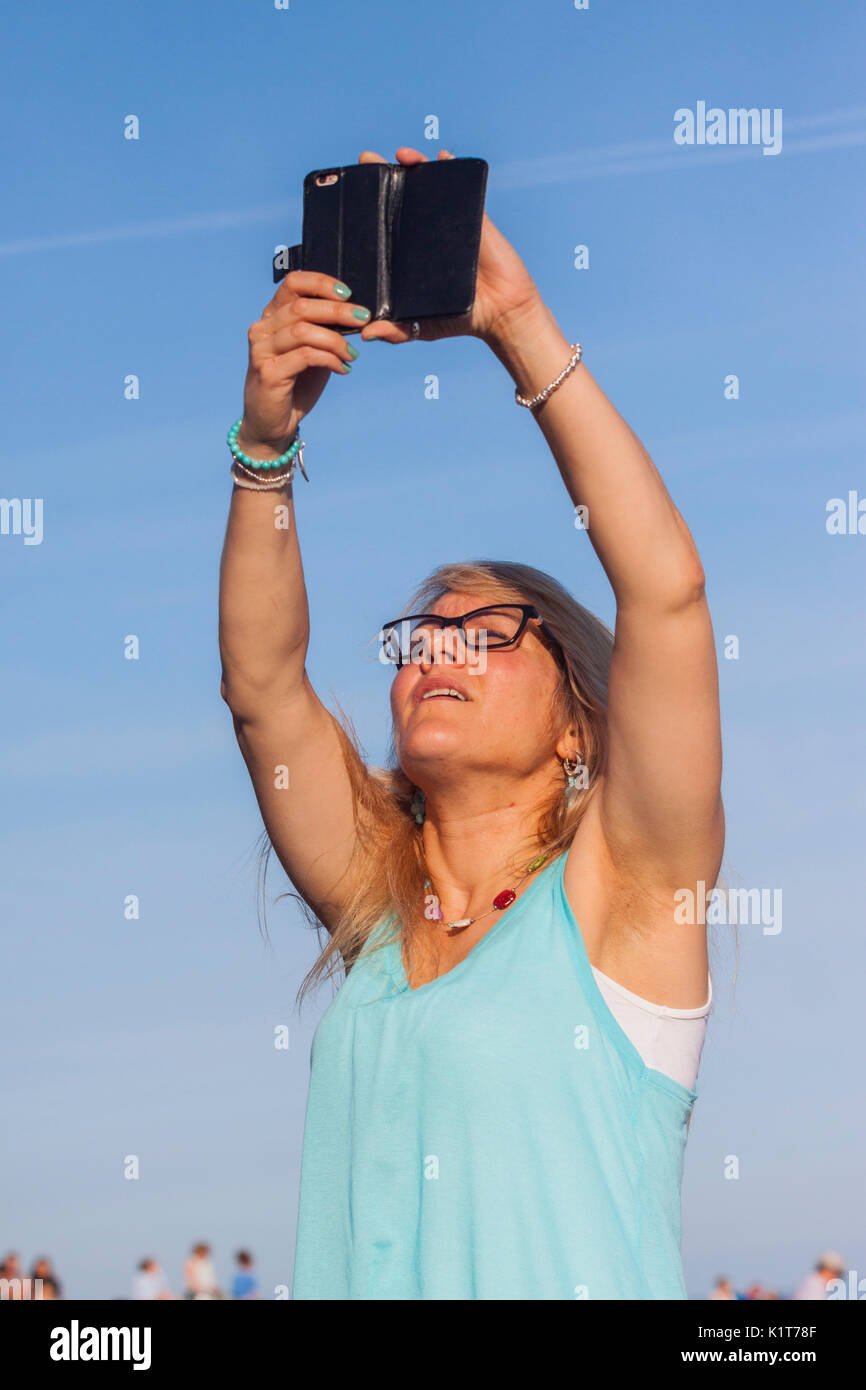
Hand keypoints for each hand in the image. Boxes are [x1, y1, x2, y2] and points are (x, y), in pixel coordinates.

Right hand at [237, 271, 367, 454]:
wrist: (272, 423)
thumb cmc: (295, 385)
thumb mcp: (313, 351)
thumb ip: (325, 331)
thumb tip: (356, 314)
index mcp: (272, 317)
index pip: (293, 283)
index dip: (321, 283)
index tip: (348, 294)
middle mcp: (262, 329)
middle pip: (302, 306)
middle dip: (338, 311)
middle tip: (363, 318)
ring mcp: (261, 350)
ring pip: (304, 331)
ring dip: (336, 340)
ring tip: (352, 354)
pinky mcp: (268, 372)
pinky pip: (305, 356)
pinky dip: (330, 359)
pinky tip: (343, 369)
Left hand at [355, 146, 543, 346]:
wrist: (501, 314)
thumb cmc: (461, 319)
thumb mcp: (421, 327)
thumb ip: (395, 331)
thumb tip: (365, 334)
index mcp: (409, 254)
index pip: (384, 224)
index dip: (368, 206)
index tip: (349, 192)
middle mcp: (425, 234)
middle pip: (402, 197)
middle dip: (384, 176)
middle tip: (366, 159)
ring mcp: (449, 223)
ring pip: (429, 186)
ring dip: (415, 165)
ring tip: (400, 154)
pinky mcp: (474, 218)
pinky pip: (463, 187)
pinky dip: (452, 167)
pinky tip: (441, 156)